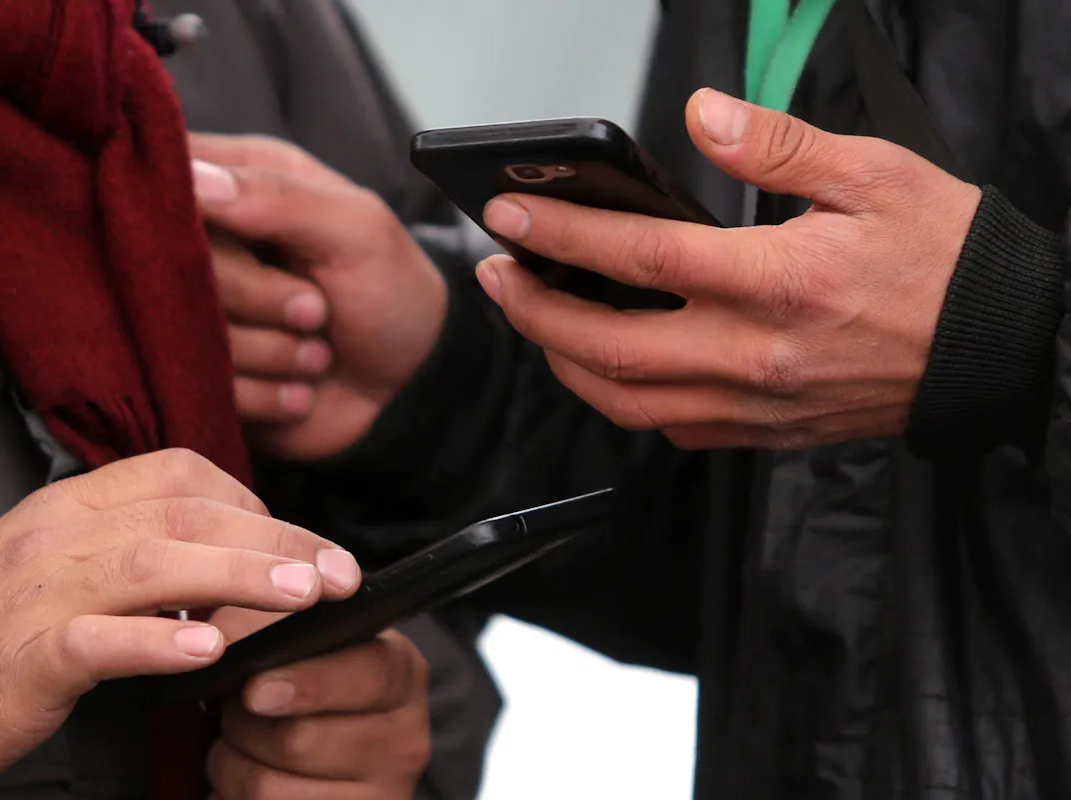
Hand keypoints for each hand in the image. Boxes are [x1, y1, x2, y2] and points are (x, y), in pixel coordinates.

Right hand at [0, 449, 361, 797]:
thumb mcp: (63, 566)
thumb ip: (140, 550)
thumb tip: (234, 558)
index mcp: (75, 505)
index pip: (183, 474)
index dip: (255, 502)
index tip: (302, 542)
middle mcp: (60, 534)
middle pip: (188, 515)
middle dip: (277, 539)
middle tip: (340, 573)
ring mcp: (39, 591)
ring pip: (154, 565)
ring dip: (240, 576)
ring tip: (303, 596)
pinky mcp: (23, 656)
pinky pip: (96, 639)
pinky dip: (157, 641)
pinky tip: (210, 650)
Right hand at [189, 135, 448, 460]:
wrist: (412, 387)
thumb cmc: (392, 291)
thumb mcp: (357, 231)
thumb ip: (280, 197)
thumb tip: (196, 178)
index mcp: (242, 180)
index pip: (169, 171)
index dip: (179, 204)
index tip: (230, 237)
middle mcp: (211, 242)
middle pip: (172, 262)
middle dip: (256, 297)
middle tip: (316, 310)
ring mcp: (204, 312)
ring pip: (186, 331)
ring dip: (272, 353)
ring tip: (318, 353)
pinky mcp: (208, 373)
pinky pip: (208, 386)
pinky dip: (267, 394)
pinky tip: (301, 390)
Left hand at [207, 630, 430, 799]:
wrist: (324, 734)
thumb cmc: (304, 674)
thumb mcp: (297, 633)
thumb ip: (267, 621)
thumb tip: (222, 638)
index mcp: (402, 674)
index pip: (370, 676)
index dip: (308, 683)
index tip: (255, 690)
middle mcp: (403, 739)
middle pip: (301, 740)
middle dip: (242, 723)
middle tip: (231, 709)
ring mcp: (380, 794)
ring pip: (270, 788)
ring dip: (229, 765)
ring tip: (234, 745)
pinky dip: (231, 798)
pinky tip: (240, 780)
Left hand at [475, 88, 981, 448]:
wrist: (996, 347)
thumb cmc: (943, 261)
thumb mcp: (872, 173)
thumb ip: (775, 145)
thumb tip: (701, 116)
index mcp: (777, 282)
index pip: (639, 259)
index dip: (562, 236)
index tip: (511, 215)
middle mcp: (754, 354)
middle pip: (607, 347)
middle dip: (533, 311)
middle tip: (500, 275)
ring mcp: (753, 403)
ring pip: (624, 400)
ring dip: (561, 361)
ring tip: (533, 316)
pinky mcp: (760, 431)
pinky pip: (666, 427)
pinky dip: (616, 396)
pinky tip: (600, 362)